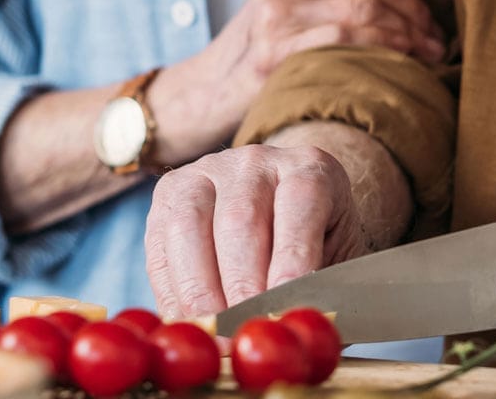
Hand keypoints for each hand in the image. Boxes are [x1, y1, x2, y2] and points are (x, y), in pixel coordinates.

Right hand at [145, 144, 370, 317]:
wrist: (281, 206)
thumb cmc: (316, 241)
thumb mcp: (336, 255)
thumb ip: (324, 286)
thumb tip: (300, 327)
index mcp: (309, 168)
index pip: (300, 203)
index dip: (290, 257)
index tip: (282, 306)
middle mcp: (256, 161)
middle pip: (240, 220)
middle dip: (240, 285)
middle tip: (244, 329)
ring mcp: (207, 171)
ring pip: (190, 226)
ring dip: (200, 289)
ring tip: (214, 333)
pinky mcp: (170, 192)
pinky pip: (159, 243)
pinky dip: (171, 290)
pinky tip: (186, 322)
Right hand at [147, 0, 444, 166]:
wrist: (191, 103)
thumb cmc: (247, 70)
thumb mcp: (284, 27)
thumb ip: (328, 18)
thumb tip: (394, 21)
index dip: (406, 0)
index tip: (428, 24)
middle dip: (412, 18)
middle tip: (435, 46)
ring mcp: (275, 26)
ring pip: (360, 16)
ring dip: (403, 39)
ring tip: (425, 60)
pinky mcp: (271, 62)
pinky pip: (339, 48)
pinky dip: (377, 56)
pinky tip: (394, 72)